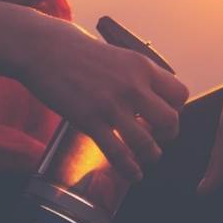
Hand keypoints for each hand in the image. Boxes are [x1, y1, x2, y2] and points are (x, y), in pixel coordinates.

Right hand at [13, 17, 189, 183]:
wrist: (43, 48)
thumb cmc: (77, 50)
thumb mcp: (117, 55)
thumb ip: (135, 74)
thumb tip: (147, 92)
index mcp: (142, 67)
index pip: (179, 94)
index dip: (176, 110)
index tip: (164, 116)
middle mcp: (132, 86)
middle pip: (170, 120)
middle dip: (168, 135)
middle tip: (159, 139)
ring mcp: (111, 105)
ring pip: (146, 143)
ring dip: (150, 155)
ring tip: (147, 159)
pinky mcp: (89, 120)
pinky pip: (118, 153)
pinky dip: (129, 169)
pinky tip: (133, 174)